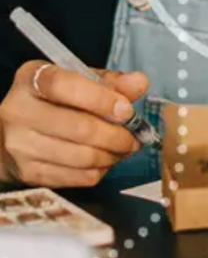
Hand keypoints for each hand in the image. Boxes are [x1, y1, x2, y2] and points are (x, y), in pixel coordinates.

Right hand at [0, 61, 146, 187]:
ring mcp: (19, 145)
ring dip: (112, 155)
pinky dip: (100, 170)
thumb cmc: (57, 99)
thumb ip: (111, 81)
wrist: (17, 129)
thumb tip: (139, 83)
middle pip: (79, 128)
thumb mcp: (81, 80)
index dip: (101, 99)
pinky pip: (75, 177)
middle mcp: (18, 112)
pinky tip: (106, 160)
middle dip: (117, 135)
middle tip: (136, 136)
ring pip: (81, 157)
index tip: (127, 110)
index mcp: (31, 80)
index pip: (64, 86)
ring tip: (125, 148)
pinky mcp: (27, 172)